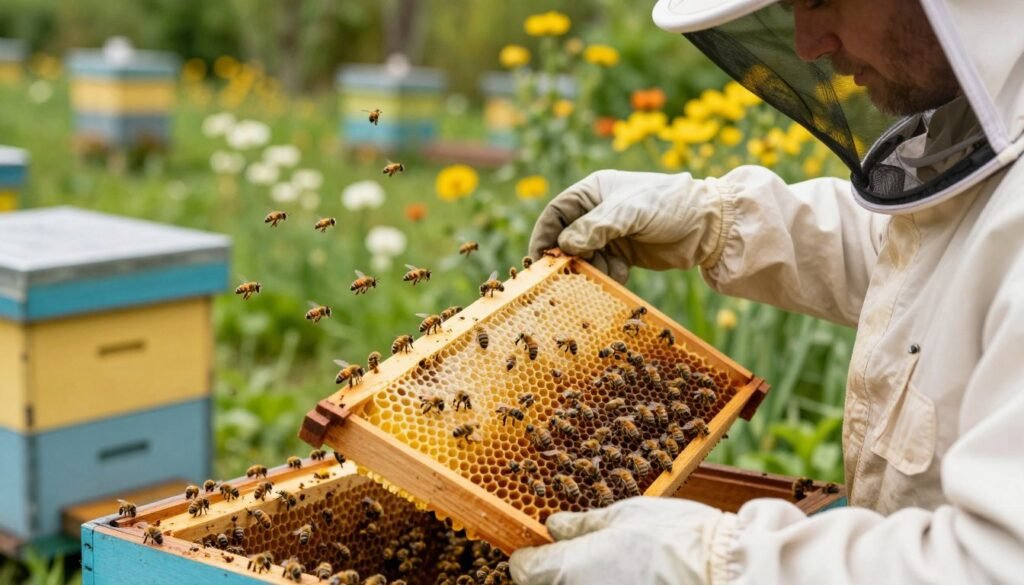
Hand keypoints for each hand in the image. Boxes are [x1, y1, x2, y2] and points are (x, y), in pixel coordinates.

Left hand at [510, 497, 725, 584]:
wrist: (725, 574)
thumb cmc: (677, 539)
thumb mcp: (623, 515)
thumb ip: (582, 525)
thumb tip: (556, 526)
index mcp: (565, 570)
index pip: (522, 569)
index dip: (530, 554)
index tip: (543, 546)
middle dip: (553, 573)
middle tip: (582, 554)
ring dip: (580, 582)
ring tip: (610, 566)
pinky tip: (625, 578)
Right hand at [528, 170, 722, 282]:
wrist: (708, 226)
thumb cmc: (668, 206)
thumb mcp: (630, 212)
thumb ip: (596, 227)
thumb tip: (565, 246)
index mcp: (593, 191)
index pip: (557, 213)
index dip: (545, 235)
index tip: (539, 259)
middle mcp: (598, 211)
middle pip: (567, 238)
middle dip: (566, 258)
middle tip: (564, 277)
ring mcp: (611, 233)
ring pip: (584, 257)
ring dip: (588, 270)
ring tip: (602, 275)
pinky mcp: (624, 253)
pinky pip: (603, 268)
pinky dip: (606, 276)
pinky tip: (621, 275)